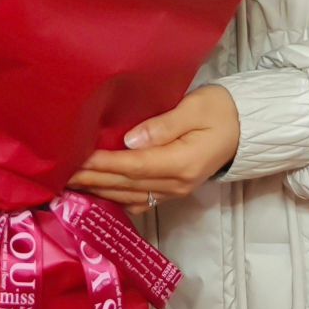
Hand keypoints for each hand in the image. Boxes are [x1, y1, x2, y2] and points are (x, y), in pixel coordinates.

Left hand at [66, 85, 239, 211]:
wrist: (246, 128)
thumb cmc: (221, 111)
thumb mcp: (196, 108)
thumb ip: (164, 124)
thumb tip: (131, 140)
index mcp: (182, 163)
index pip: (134, 166)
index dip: (103, 165)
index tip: (77, 160)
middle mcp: (176, 183)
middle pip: (127, 185)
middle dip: (93, 180)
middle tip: (62, 175)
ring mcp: (175, 191)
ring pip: (130, 195)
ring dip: (100, 191)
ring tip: (72, 184)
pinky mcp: (173, 189)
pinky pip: (140, 199)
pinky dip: (116, 197)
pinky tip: (99, 192)